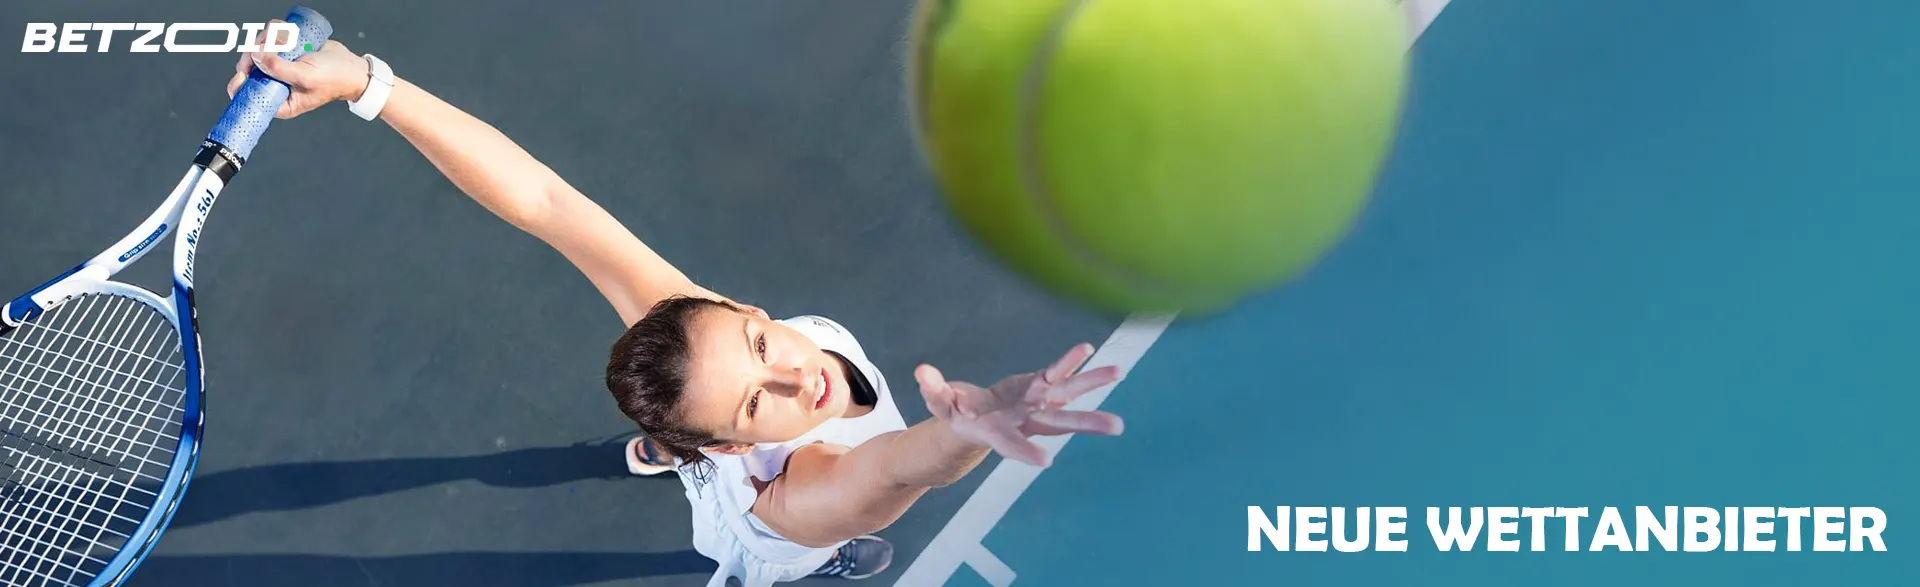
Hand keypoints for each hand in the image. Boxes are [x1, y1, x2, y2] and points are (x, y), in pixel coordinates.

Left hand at [225, 21, 371, 119]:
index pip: (246, 94)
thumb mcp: (306, 77)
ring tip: (287, 39)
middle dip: (257, 52)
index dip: (239, 81)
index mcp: (277, 100)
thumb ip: (278, 69)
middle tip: (273, 45)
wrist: (353, 68)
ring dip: (267, 38)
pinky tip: (289, 34)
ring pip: (257, 48)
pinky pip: (269, 37)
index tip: (245, 70)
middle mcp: (274, 83)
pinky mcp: (284, 51)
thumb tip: (256, 56)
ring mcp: (278, 66)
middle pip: (248, 65)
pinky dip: (275, 31)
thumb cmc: (335, 80)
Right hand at [914, 343, 1124, 467]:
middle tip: (1117, 426)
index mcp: (997, 432)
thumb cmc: (956, 416)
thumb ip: (934, 390)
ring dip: (1092, 383)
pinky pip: (1058, 373)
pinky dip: (1072, 362)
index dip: (1025, 452)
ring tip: (1119, 371)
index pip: (1012, 444)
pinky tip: (1089, 350)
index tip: (1045, 461)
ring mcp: (1036, 403)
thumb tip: (922, 372)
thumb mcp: (940, 405)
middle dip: (1086, 422)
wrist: (977, 419)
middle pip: (1058, 421)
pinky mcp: (1038, 386)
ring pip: (1068, 394)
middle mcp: (1024, 420)